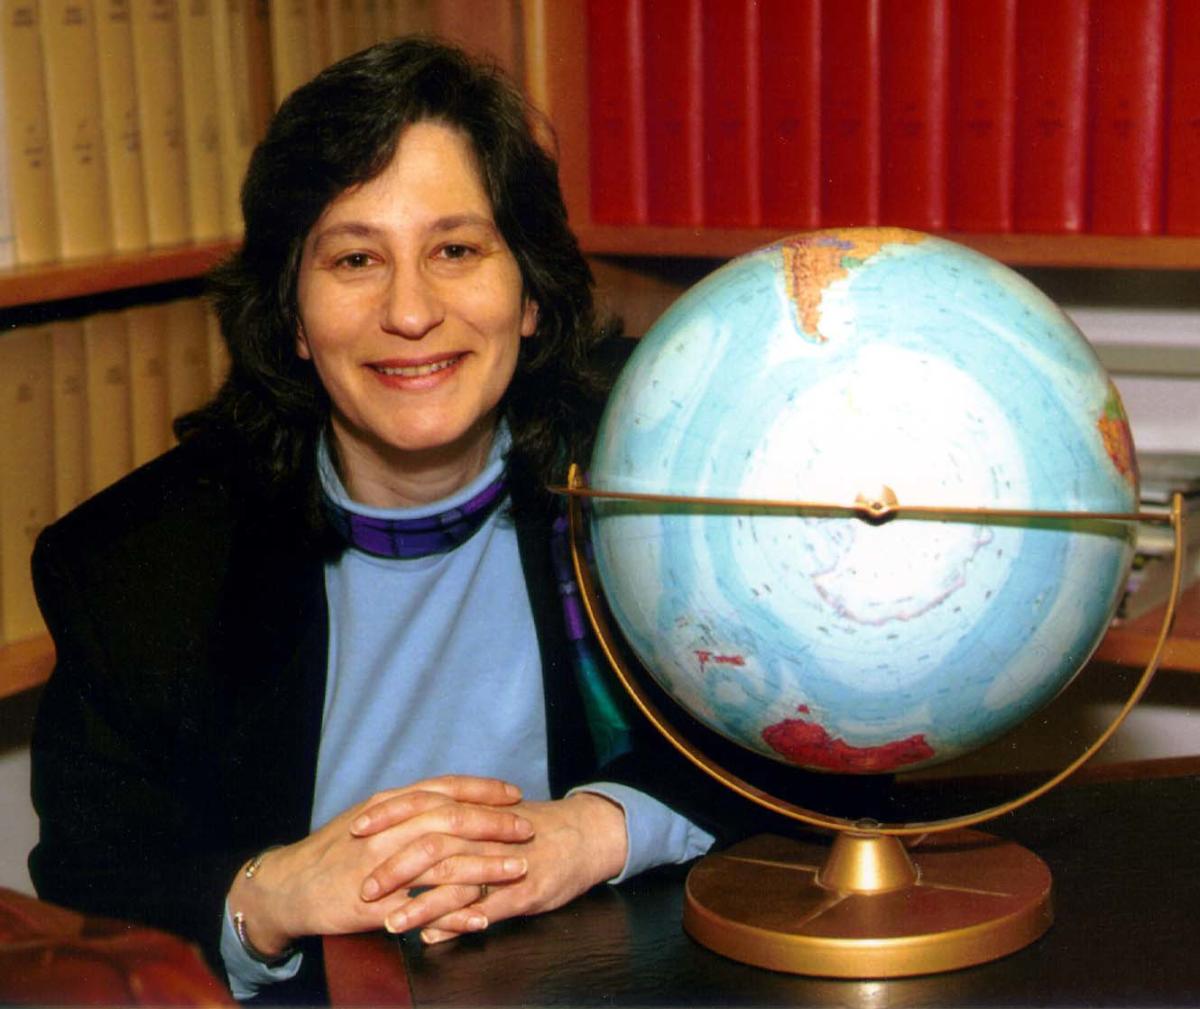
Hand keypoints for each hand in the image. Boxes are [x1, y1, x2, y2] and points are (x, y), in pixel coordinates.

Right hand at [226, 775, 532, 955]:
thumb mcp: (371, 818)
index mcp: (390, 806)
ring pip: (444, 861)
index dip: (482, 790)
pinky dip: (456, 913)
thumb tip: (448, 799)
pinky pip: (424, 908)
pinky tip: (481, 918)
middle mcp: (389, 829)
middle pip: (451, 819)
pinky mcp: (376, 904)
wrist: (289, 887)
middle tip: (526, 829)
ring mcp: (382, 866)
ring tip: (518, 870)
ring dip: (485, 866)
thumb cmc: (335, 851)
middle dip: (494, 824)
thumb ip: (408, 808)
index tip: (514, 793)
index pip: (444, 788)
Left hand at [354, 791, 627, 942]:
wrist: (588, 834)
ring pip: (457, 880)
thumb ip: (454, 819)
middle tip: (363, 890)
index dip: (389, 814)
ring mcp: (506, 861)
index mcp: (476, 808)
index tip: (355, 828)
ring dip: (420, 904)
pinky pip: (486, 908)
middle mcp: (488, 832)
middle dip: (395, 868)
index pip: (425, 803)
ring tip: (390, 925)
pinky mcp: (524, 889)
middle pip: (434, 843)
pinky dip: (457, 922)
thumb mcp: (492, 814)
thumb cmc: (534, 827)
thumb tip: (409, 829)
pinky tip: (432, 937)